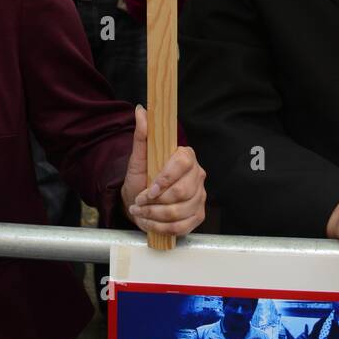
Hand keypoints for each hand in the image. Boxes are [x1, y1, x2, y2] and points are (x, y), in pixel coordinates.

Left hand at [120, 105, 205, 237]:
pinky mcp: (198, 215)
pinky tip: (150, 223)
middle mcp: (198, 174)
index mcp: (186, 156)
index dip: (165, 179)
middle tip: (139, 203)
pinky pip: (183, 226)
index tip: (148, 190)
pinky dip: (162, 228)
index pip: (182, 164)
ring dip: (156, 216)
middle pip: (183, 192)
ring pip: (181, 211)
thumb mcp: (138, 157)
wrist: (140, 201)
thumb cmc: (141, 177)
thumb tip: (141, 110)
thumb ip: (142, 135)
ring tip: (141, 213)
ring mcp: (200, 196)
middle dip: (156, 202)